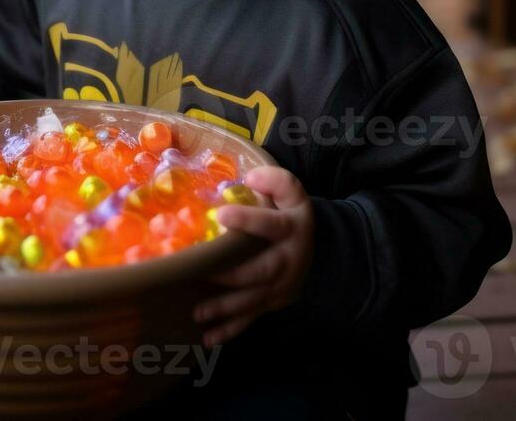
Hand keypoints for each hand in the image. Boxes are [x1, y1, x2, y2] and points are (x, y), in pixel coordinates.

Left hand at [193, 165, 314, 346]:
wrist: (317, 249)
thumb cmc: (290, 215)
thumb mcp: (291, 193)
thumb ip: (275, 181)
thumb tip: (250, 178)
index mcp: (292, 228)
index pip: (272, 224)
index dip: (249, 220)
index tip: (221, 214)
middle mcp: (289, 259)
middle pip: (262, 270)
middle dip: (231, 274)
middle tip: (201, 273)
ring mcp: (281, 286)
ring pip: (254, 299)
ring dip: (226, 307)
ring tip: (198, 311)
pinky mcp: (272, 303)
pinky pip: (252, 318)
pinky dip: (231, 330)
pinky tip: (209, 338)